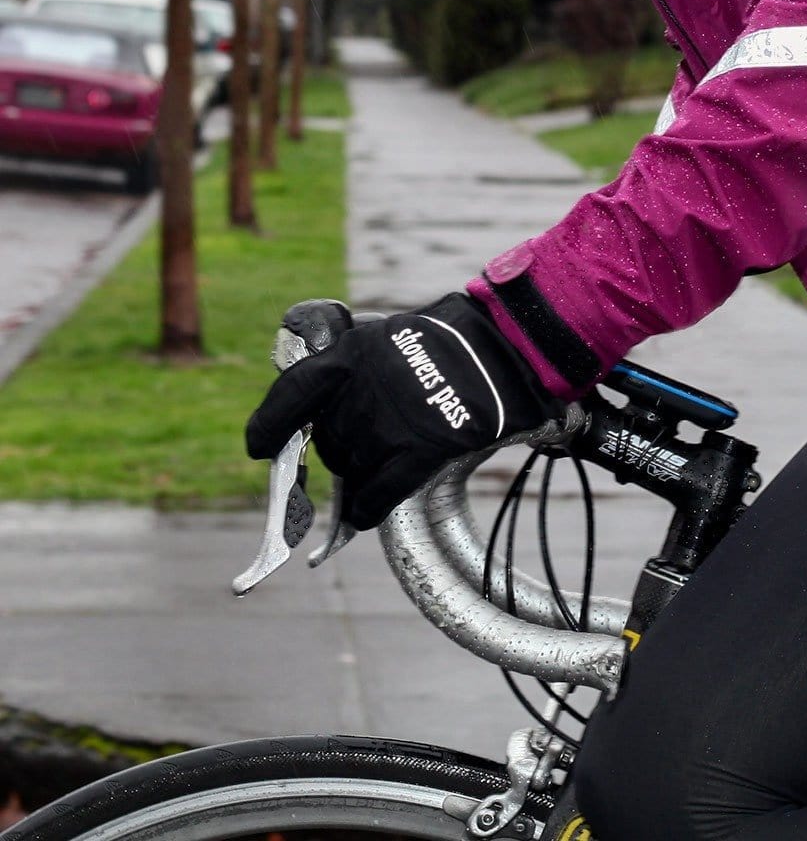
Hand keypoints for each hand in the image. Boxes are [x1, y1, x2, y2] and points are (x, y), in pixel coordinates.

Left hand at [245, 293, 561, 528]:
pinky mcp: (417, 451)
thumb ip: (353, 368)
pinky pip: (375, 496)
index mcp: (350, 354)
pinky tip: (366, 511)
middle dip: (339, 445)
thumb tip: (320, 409)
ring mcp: (387, 424)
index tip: (260, 445)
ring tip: (390, 454)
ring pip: (350, 469)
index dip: (270, 425)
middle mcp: (359, 391)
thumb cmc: (452, 339)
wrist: (505, 348)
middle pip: (326, 440)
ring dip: (360, 471)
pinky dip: (366, 509)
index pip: (291, 395)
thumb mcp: (389, 336)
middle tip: (369, 435)